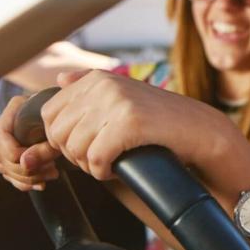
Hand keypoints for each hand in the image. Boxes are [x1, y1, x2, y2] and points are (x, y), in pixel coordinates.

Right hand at [0, 95, 61, 190]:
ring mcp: (2, 149)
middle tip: (53, 167)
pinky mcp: (9, 161)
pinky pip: (11, 178)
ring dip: (32, 178)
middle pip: (5, 161)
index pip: (1, 142)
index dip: (19, 154)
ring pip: (8, 172)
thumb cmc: (57, 114)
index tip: (42, 156)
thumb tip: (25, 163)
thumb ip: (42, 144)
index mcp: (8, 119)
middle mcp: (0, 135)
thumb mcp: (52, 125)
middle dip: (30, 169)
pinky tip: (42, 184)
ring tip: (53, 172)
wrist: (58, 112)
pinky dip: (27, 184)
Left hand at [40, 70, 246, 186]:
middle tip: (96, 159)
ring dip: (88, 165)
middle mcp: (103, 85)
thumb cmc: (159, 120)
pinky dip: (102, 171)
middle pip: (57, 132)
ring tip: (108, 163)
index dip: (60, 138)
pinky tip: (115, 169)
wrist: (199, 130)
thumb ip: (89, 86)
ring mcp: (116, 102)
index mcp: (96, 78)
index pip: (49, 112)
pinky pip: (95, 159)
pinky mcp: (129, 123)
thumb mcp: (123, 95)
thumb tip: (59, 79)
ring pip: (74, 148)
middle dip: (72, 153)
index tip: (82, 148)